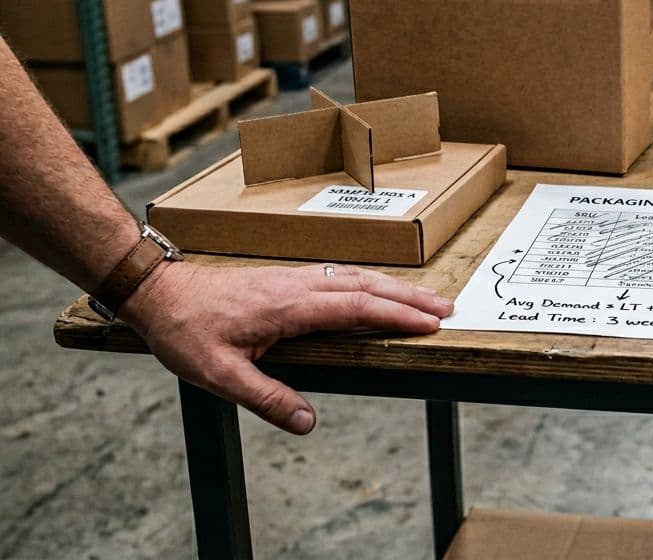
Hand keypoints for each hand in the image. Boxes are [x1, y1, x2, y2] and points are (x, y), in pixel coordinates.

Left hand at [120, 262, 451, 434]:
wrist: (159, 293)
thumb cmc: (186, 331)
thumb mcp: (219, 374)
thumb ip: (266, 398)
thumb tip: (307, 421)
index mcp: (290, 306)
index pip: (356, 307)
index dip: (396, 314)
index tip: (428, 323)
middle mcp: (299, 286)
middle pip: (367, 286)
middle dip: (410, 297)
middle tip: (446, 309)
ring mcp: (295, 279)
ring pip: (356, 277)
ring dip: (395, 287)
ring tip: (426, 300)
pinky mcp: (288, 280)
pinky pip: (341, 276)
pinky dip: (371, 283)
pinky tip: (378, 291)